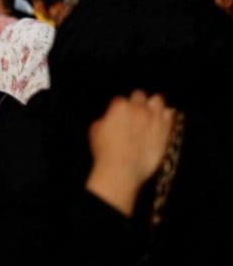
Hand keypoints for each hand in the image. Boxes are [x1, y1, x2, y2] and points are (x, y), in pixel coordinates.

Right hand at [85, 90, 175, 216]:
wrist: (122, 170)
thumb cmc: (106, 152)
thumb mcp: (95, 130)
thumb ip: (105, 119)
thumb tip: (110, 119)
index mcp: (119, 106)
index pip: (120, 98)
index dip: (119, 107)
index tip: (119, 114)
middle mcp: (138, 109)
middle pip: (139, 95)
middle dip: (136, 101)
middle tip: (134, 111)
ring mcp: (153, 119)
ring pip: (157, 100)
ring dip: (153, 104)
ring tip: (150, 112)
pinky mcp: (165, 130)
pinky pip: (170, 114)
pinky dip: (166, 115)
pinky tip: (161, 120)